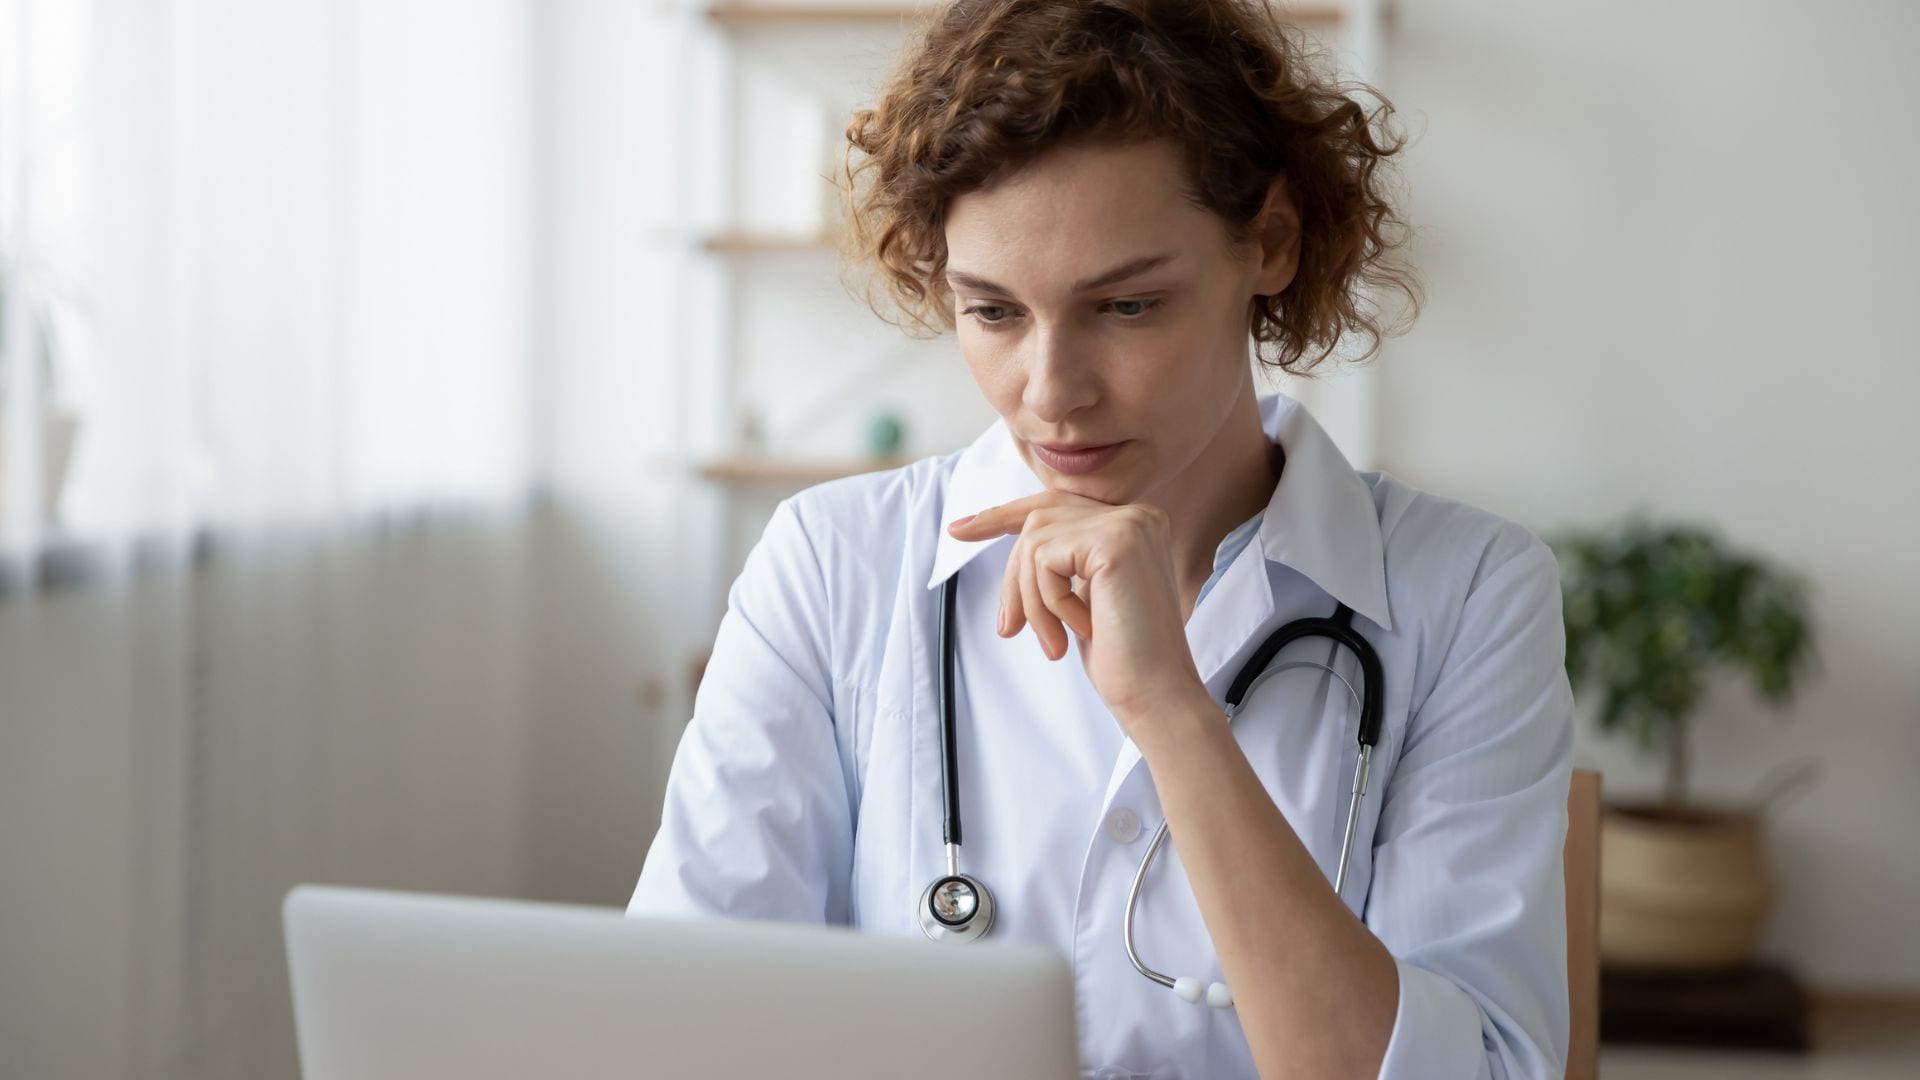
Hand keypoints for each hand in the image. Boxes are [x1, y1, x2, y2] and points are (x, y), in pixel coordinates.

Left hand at [947, 491, 1208, 729]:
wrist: (1156, 694)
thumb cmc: (1123, 658)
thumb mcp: (1082, 599)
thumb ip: (1061, 565)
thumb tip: (1016, 554)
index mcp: (1132, 525)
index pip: (1056, 505)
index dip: (1003, 516)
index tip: (960, 529)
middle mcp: (1136, 515)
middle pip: (1039, 519)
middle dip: (1013, 575)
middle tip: (1007, 628)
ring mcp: (1128, 524)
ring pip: (1035, 542)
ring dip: (1032, 601)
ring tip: (1054, 641)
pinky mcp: (1115, 542)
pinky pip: (1045, 560)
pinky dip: (1048, 603)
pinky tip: (1080, 630)